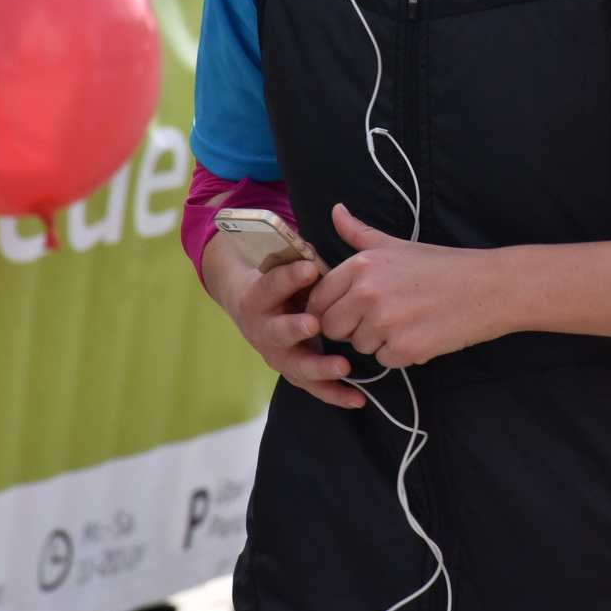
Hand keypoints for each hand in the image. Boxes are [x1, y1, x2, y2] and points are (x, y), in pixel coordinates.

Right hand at [201, 232, 366, 408]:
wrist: (252, 307)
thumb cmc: (280, 278)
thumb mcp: (286, 260)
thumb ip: (308, 246)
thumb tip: (339, 212)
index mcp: (258, 296)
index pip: (270, 285)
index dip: (287, 277)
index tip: (307, 268)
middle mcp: (263, 329)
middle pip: (276, 332)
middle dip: (294, 328)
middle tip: (314, 324)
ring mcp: (277, 354)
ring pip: (295, 366)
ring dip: (318, 367)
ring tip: (343, 366)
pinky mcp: (294, 372)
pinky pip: (314, 387)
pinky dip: (335, 394)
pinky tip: (357, 398)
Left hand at [307, 204, 506, 368]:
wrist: (491, 287)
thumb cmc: (445, 266)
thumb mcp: (398, 245)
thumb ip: (360, 233)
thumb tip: (336, 211)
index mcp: (362, 264)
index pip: (319, 300)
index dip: (331, 309)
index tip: (351, 310)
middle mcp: (368, 292)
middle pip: (332, 328)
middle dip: (353, 328)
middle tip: (385, 317)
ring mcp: (385, 321)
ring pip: (359, 346)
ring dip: (379, 341)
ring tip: (409, 321)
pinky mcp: (404, 347)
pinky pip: (384, 360)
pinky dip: (401, 354)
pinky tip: (422, 334)